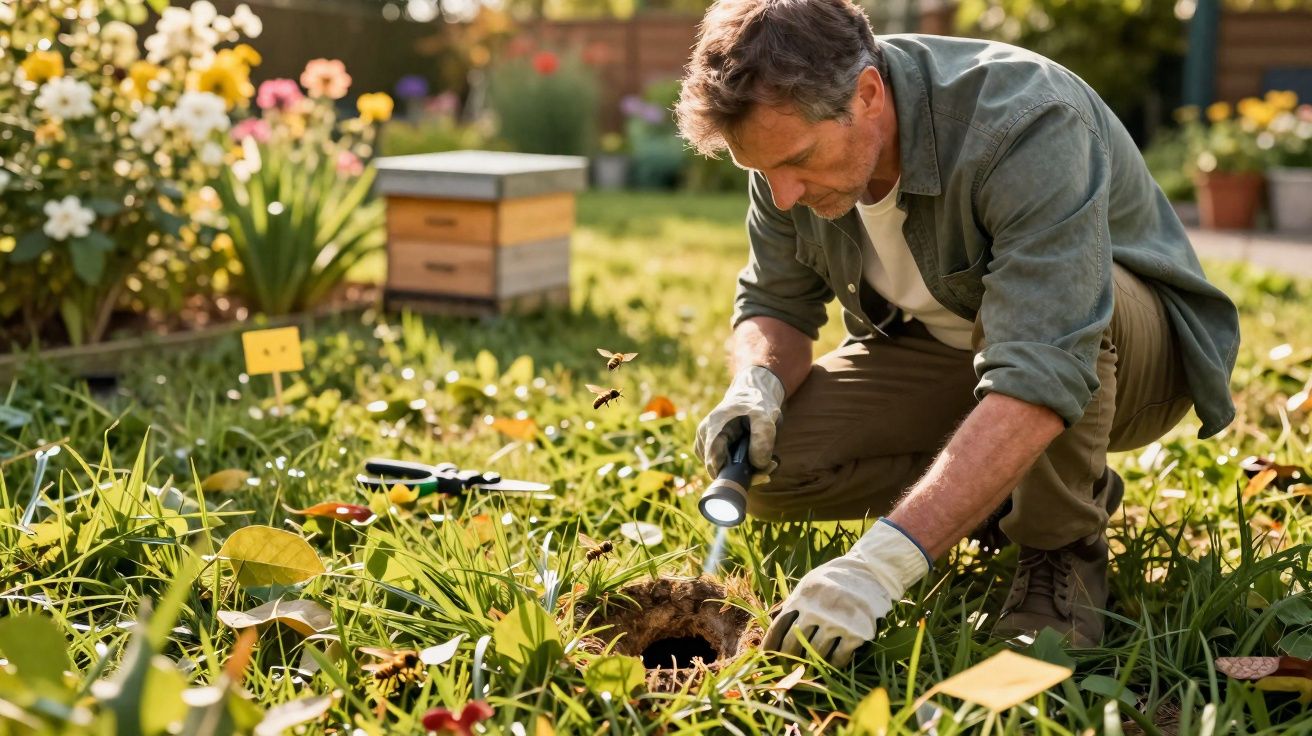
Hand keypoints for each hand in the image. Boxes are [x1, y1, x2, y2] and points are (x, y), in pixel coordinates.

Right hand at [694, 365, 785, 476]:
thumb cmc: (757, 405)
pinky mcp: (710, 450)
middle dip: (744, 474)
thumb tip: (757, 465)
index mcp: (713, 427)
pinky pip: (722, 467)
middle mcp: (704, 436)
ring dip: (744, 472)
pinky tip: (756, 460)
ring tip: (767, 460)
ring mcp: (704, 443)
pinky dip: (739, 468)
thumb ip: (763, 440)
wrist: (750, 395)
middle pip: (717, 469)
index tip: (758, 474)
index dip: (733, 474)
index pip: (713, 462)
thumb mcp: (765, 418)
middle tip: (771, 467)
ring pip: (720, 470)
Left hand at [763, 519, 931, 666]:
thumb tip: (772, 619)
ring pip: (816, 653)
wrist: (871, 572)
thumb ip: (793, 601)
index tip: (767, 657)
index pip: (779, 627)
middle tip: (787, 668)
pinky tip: (830, 666)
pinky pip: (839, 657)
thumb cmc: (835, 580)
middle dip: (788, 658)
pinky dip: (833, 664)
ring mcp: (836, 622)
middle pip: (794, 643)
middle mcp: (816, 611)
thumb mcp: (810, 583)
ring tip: (807, 671)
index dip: (771, 645)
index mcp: (802, 598)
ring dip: (810, 664)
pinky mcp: (856, 632)